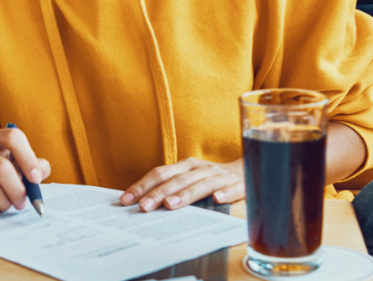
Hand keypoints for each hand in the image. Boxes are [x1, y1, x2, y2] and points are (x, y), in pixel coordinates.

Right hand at [0, 128, 50, 214]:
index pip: (13, 138)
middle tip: (23, 202)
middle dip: (17, 191)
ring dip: (4, 202)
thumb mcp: (7, 156)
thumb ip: (30, 163)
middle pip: (2, 169)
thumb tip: (42, 172)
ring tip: (8, 205)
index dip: (28, 158)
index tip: (36, 179)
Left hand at [120, 157, 243, 211]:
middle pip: (177, 180)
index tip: (126, 200)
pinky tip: (217, 200)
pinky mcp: (239, 185)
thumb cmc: (208, 180)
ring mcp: (220, 176)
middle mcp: (201, 168)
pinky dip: (226, 193)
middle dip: (158, 193)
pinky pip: (234, 189)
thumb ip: (169, 187)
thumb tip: (141, 202)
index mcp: (186, 166)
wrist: (246, 171)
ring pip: (201, 184)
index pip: (160, 174)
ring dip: (185, 194)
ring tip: (170, 205)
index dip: (142, 186)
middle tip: (144, 207)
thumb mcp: (188, 179)